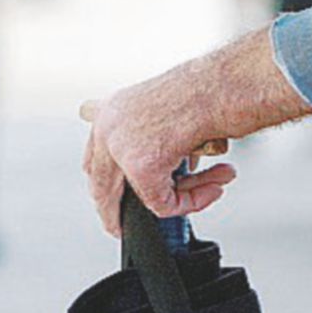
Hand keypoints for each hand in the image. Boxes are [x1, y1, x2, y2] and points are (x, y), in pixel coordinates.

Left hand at [80, 66, 236, 237]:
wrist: (217, 86)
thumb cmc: (202, 90)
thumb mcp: (166, 110)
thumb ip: (154, 138)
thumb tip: (167, 172)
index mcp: (111, 112)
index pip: (94, 158)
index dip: (105, 184)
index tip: (112, 203)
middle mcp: (108, 128)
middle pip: (101, 186)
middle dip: (113, 211)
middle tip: (119, 226)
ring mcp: (121, 149)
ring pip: (140, 197)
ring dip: (182, 199)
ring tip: (211, 190)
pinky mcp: (141, 168)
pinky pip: (164, 204)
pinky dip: (193, 201)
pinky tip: (216, 185)